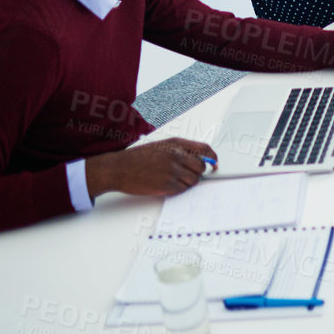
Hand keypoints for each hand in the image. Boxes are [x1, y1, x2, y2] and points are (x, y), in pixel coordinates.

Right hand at [86, 138, 215, 198]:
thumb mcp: (161, 146)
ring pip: (193, 180)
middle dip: (197, 173)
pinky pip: (182, 190)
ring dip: (187, 182)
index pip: (204, 148)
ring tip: (173, 180)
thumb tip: (201, 158)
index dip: (212, 157)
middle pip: (201, 167)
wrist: (118, 168)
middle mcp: (176, 155)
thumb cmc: (138, 158)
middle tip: (188, 175)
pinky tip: (167, 185)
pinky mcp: (167, 185)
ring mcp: (172, 170)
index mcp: (176, 144)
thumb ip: (181, 150)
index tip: (215, 163)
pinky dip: (178, 189)